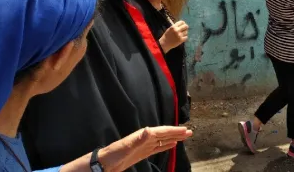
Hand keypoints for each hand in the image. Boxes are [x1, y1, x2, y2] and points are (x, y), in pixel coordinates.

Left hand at [60, 126, 192, 171]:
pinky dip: (166, 145)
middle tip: (189, 132)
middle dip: (177, 132)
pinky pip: (157, 147)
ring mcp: (144, 145)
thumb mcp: (127, 147)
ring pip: (162, 139)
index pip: (162, 131)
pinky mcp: (142, 152)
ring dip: (173, 137)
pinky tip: (171, 145)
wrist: (104, 163)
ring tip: (184, 137)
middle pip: (164, 134)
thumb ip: (140, 139)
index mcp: (143, 135)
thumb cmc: (114, 155)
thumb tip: (149, 129)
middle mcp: (145, 138)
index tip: (185, 130)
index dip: (174, 130)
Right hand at [160, 21, 188, 52]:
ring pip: (186, 32)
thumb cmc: (167, 36)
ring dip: (184, 33)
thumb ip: (175, 26)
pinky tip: (181, 38)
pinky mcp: (181, 40)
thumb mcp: (170, 29)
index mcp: (173, 27)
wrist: (164, 44)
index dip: (183, 23)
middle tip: (184, 29)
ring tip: (181, 34)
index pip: (182, 22)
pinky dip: (184, 37)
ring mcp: (179, 35)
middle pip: (186, 26)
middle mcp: (177, 30)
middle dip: (185, 27)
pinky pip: (186, 37)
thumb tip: (182, 24)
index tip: (183, 25)